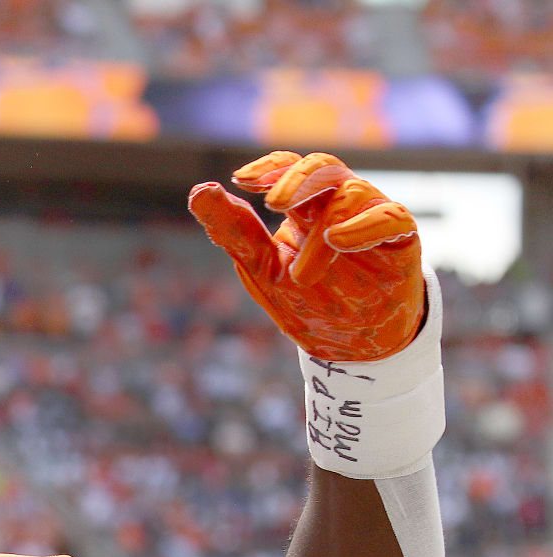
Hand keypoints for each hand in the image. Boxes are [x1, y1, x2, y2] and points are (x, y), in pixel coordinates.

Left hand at [188, 151, 423, 360]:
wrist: (352, 345)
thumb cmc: (309, 301)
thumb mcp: (264, 268)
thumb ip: (235, 231)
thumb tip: (198, 191)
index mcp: (305, 207)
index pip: (289, 170)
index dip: (270, 167)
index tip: (242, 180)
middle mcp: (339, 204)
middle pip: (324, 169)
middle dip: (298, 179)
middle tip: (273, 203)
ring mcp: (372, 218)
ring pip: (353, 194)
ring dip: (325, 225)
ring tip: (302, 272)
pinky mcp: (401, 239)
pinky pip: (391, 217)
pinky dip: (366, 224)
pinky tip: (339, 239)